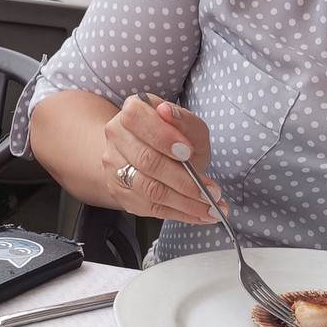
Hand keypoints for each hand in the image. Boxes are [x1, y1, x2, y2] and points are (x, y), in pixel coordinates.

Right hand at [104, 93, 228, 223]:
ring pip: (149, 189)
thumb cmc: (174, 139)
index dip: (163, 137)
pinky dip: (180, 213)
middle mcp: (118, 138)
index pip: (138, 119)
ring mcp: (115, 167)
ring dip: (185, 202)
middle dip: (183, 179)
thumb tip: (169, 113)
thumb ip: (185, 120)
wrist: (151, 155)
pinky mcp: (121, 193)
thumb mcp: (189, 127)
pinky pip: (151, 208)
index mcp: (132, 112)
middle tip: (210, 190)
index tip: (187, 152)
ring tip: (211, 207)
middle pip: (146, 160)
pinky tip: (200, 214)